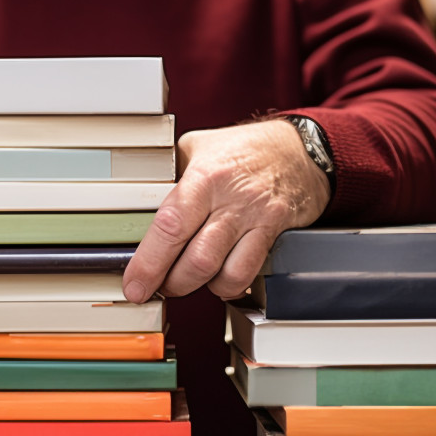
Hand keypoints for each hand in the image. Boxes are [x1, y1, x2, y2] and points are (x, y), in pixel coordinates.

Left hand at [123, 120, 330, 301]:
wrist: (300, 149)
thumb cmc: (243, 149)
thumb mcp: (197, 147)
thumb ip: (169, 176)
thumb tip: (136, 210)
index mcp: (204, 176)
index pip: (170, 227)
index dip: (149, 263)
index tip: (135, 284)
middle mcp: (232, 199)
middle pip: (196, 260)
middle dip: (171, 283)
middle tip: (159, 284)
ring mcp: (257, 218)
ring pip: (224, 274)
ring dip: (200, 288)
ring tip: (188, 280)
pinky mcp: (275, 234)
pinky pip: (249, 274)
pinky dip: (229, 286)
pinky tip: (219, 277)